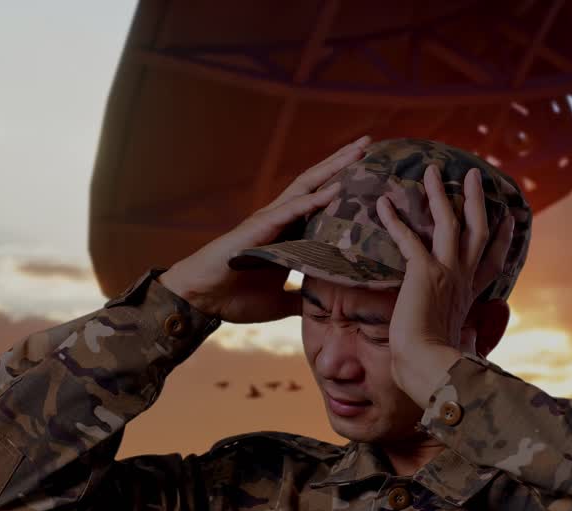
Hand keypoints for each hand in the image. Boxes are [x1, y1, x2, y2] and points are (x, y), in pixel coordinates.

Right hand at [158, 135, 371, 322]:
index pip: (321, 201)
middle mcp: (280, 219)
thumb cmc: (235, 296)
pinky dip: (314, 199)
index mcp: (289, 232)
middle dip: (343, 162)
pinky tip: (335, 188)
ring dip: (333, 168)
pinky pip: (290, 210)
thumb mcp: (282, 300)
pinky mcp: (258, 229)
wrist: (200, 300)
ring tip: (358, 150)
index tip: (371, 170)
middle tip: (369, 142)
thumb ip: (302, 297)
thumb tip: (326, 307)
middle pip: (317, 183)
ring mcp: (269, 220)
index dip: (345, 183)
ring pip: (307, 187)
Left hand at [377, 164, 514, 396]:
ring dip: (439, 195)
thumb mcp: (461, 346)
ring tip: (430, 171)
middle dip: (476, 200)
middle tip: (473, 175)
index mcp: (471, 295)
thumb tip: (476, 345)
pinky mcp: (425, 271)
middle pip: (477, 229)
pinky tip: (382, 203)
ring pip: (449, 222)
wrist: (430, 367)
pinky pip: (409, 237)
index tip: (507, 218)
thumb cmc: (439, 364)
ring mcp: (447, 272)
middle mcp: (463, 278)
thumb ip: (471, 338)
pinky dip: (394, 220)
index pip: (492, 260)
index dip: (501, 237)